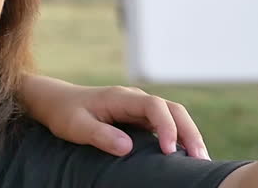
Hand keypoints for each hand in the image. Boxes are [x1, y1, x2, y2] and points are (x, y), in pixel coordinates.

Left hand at [20, 76, 208, 158]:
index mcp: (121, 97)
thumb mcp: (76, 126)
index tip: (169, 151)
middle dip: (189, 132)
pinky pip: (164, 126)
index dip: (166, 126)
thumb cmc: (65, 113)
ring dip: (188, 136)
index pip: (154, 106)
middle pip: (172, 110)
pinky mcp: (138, 119)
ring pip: (173, 118)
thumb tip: (127, 148)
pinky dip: (178, 139)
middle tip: (200, 159)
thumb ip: (100, 135)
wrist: (56, 102)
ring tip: (201, 161)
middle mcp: (135, 100)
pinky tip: (184, 157)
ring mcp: (138, 109)